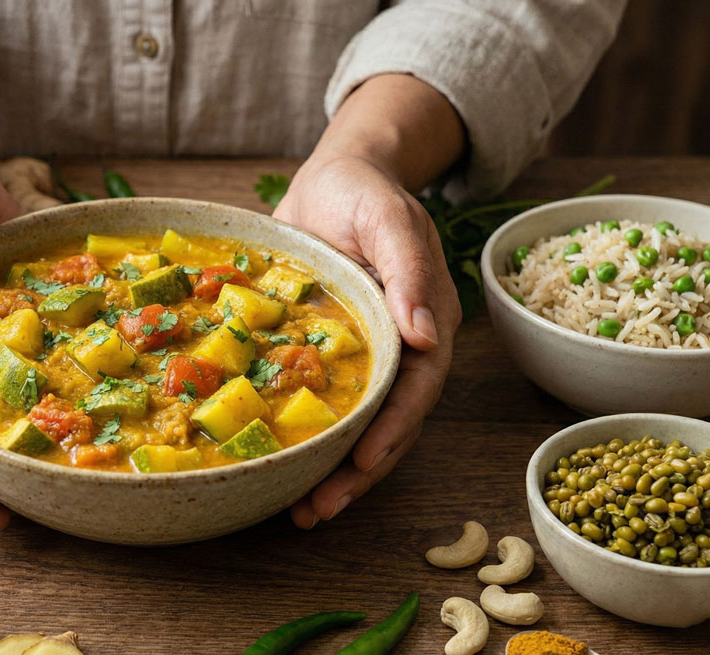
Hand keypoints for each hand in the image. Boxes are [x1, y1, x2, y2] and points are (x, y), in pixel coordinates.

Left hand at [274, 154, 460, 527]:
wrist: (334, 180)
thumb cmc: (363, 191)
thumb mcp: (385, 216)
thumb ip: (407, 267)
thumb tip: (429, 333)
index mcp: (423, 319)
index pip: (416, 388)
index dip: (393, 430)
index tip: (363, 463)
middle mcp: (399, 348)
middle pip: (388, 423)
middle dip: (357, 472)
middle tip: (317, 510)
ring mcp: (364, 357)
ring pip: (356, 426)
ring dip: (331, 471)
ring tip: (299, 512)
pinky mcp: (329, 358)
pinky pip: (322, 405)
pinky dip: (307, 440)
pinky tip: (280, 468)